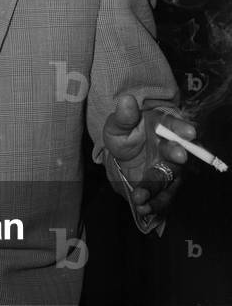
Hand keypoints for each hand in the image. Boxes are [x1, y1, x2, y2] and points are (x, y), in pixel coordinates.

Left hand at [103, 94, 194, 215]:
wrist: (121, 158)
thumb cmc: (122, 136)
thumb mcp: (117, 125)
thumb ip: (123, 116)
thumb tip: (126, 99)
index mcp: (162, 128)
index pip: (175, 126)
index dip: (183, 128)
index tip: (190, 131)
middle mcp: (171, 148)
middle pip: (178, 152)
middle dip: (177, 153)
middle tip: (179, 156)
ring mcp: (170, 169)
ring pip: (169, 177)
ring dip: (156, 186)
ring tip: (140, 195)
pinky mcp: (166, 187)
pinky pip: (164, 197)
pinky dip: (154, 203)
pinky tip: (142, 206)